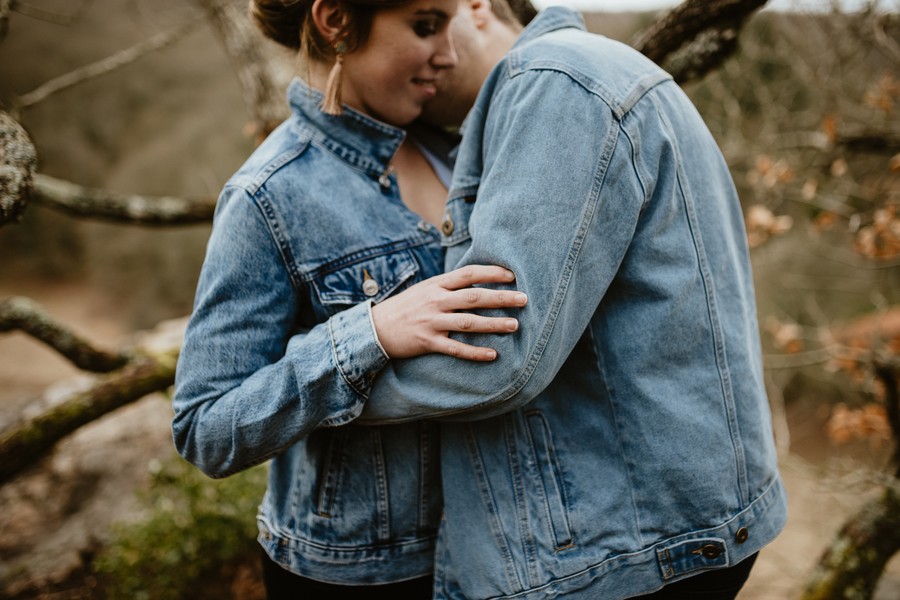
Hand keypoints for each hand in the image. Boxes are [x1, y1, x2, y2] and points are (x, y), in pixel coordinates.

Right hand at [371, 265, 527, 360]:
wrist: (375, 328)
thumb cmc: (405, 307)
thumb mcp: (425, 289)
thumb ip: (448, 286)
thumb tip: (476, 282)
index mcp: (436, 285)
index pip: (468, 274)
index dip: (491, 273)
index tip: (512, 276)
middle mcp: (436, 301)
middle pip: (474, 297)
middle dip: (501, 298)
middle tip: (524, 299)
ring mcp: (432, 322)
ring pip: (468, 322)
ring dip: (493, 324)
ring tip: (514, 325)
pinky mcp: (427, 342)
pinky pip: (455, 348)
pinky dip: (475, 352)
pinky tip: (492, 354)